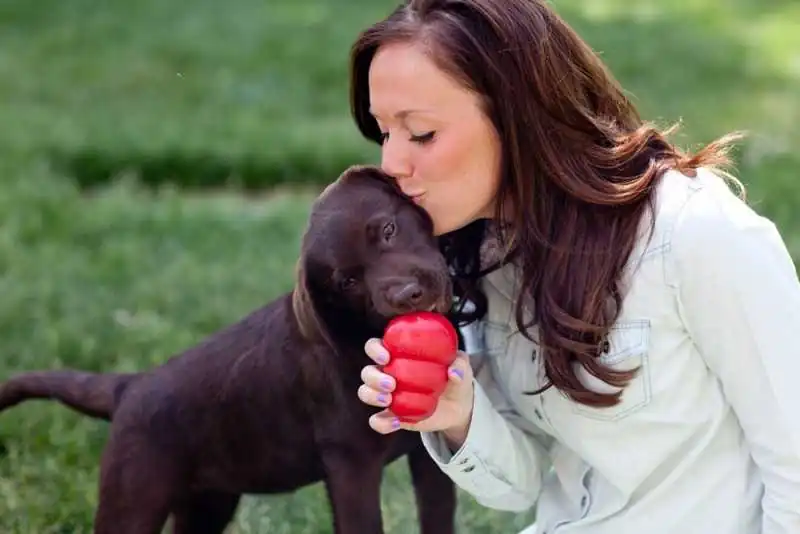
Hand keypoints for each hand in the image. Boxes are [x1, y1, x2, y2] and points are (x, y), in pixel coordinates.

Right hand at [358, 337, 474, 436]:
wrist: (459, 407)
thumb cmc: (455, 377)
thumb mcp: (462, 366)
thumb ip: (459, 363)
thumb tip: (453, 371)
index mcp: (399, 355)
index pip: (376, 347)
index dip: (375, 349)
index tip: (386, 356)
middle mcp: (388, 373)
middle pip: (367, 372)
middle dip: (373, 377)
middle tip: (391, 383)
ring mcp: (388, 396)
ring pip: (366, 393)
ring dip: (372, 395)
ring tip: (389, 400)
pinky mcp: (393, 416)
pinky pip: (378, 421)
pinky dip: (381, 422)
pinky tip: (396, 422)